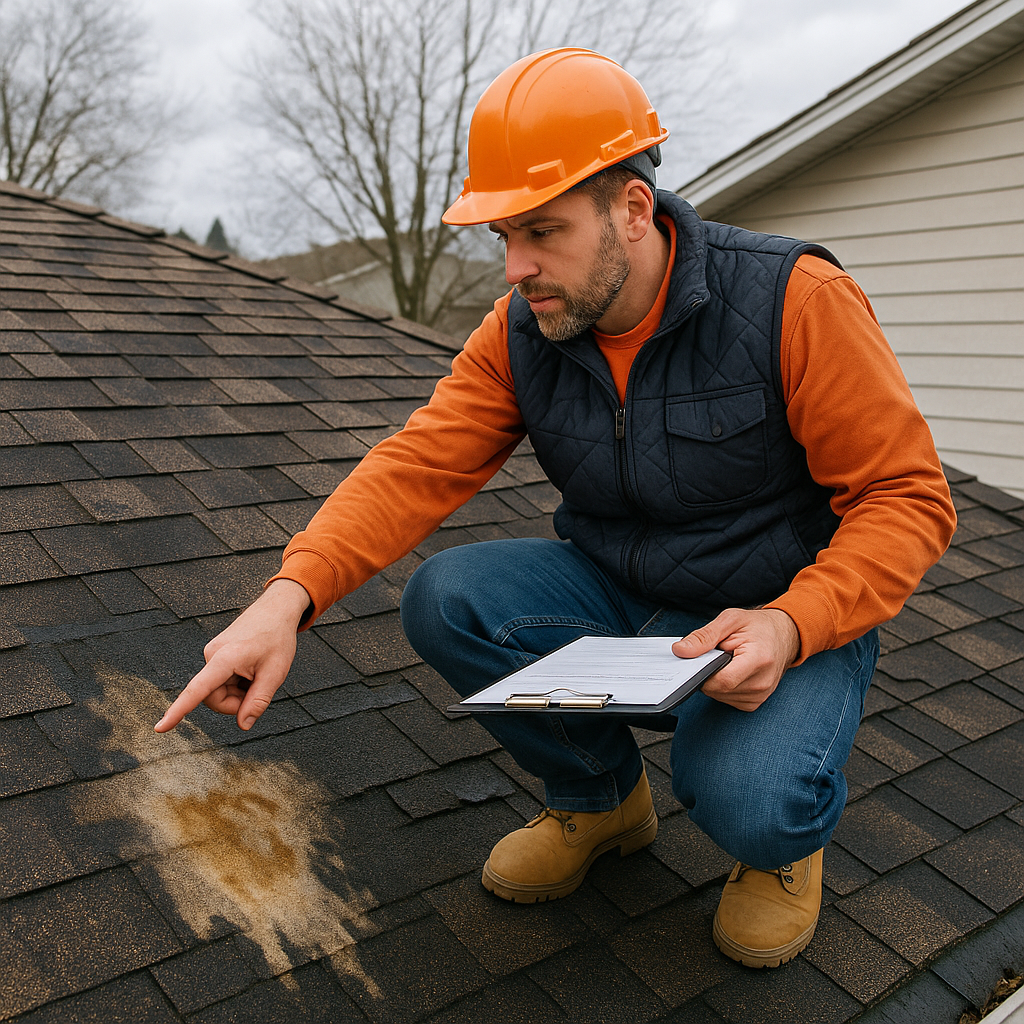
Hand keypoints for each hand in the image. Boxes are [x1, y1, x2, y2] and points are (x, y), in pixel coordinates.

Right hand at [154, 579, 310, 732]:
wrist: (276, 610)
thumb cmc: (277, 638)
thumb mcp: (275, 673)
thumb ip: (258, 701)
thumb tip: (243, 725)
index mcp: (224, 659)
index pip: (197, 691)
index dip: (178, 712)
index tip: (159, 729)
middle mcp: (211, 655)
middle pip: (214, 698)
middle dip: (236, 702)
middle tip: (260, 688)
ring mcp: (212, 654)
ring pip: (219, 690)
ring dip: (239, 691)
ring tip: (258, 673)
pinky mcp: (215, 655)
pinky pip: (222, 680)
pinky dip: (238, 682)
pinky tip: (252, 668)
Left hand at [671, 608, 799, 711]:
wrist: (785, 634)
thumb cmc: (758, 626)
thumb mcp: (730, 620)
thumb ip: (704, 636)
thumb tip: (680, 651)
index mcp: (759, 660)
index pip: (722, 681)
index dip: (702, 672)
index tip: (696, 660)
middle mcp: (762, 682)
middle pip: (718, 690)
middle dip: (707, 673)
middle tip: (715, 655)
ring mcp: (761, 695)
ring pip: (720, 696)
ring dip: (715, 680)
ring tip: (726, 661)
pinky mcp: (755, 702)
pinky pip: (727, 699)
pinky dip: (723, 687)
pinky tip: (730, 671)